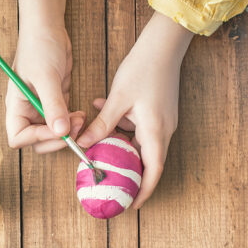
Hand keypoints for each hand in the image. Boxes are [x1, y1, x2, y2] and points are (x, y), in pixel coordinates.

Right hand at [5, 0, 83, 151]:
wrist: (48, 28)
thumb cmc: (39, 47)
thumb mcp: (46, 77)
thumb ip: (53, 106)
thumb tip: (61, 131)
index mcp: (16, 106)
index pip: (19, 138)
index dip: (37, 139)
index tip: (57, 130)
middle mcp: (26, 111)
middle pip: (37, 141)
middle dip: (57, 139)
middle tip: (74, 129)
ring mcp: (41, 108)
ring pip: (52, 133)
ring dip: (67, 132)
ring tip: (80, 119)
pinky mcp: (55, 102)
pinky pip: (62, 122)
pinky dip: (72, 123)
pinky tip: (81, 114)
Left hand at [78, 13, 192, 206]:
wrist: (163, 43)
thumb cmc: (144, 68)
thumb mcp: (117, 100)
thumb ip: (101, 125)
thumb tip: (83, 145)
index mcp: (156, 131)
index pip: (153, 170)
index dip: (143, 191)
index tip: (132, 204)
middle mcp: (163, 129)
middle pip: (145, 160)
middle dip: (126, 170)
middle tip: (107, 180)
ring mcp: (161, 120)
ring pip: (137, 141)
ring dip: (116, 142)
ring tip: (94, 139)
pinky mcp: (156, 110)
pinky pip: (137, 126)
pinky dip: (120, 124)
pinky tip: (100, 108)